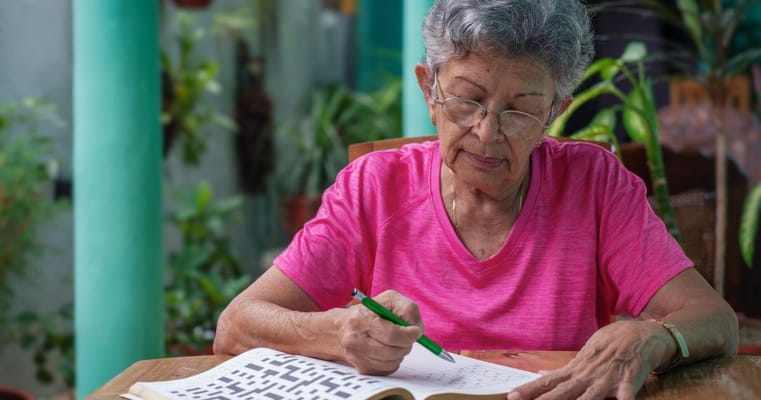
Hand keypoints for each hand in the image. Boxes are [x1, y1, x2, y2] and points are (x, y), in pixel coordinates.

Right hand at [338, 290, 423, 374]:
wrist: (341, 328)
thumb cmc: (369, 312)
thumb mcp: (389, 300)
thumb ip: (407, 310)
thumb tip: (418, 330)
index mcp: (360, 320)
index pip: (392, 335)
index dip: (409, 335)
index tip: (415, 331)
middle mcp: (354, 341)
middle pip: (393, 351)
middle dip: (406, 343)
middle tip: (406, 335)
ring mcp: (357, 358)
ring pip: (393, 362)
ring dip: (400, 352)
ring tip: (393, 340)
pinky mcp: (362, 369)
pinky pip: (388, 369)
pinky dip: (393, 360)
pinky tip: (387, 349)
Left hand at [507, 320, 673, 399]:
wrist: (642, 333)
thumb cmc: (611, 344)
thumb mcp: (585, 355)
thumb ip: (566, 370)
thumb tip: (542, 375)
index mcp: (577, 369)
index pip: (549, 381)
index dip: (531, 389)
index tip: (512, 396)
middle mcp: (589, 374)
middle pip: (564, 391)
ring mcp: (608, 378)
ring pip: (590, 396)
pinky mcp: (629, 380)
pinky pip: (626, 393)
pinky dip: (622, 399)